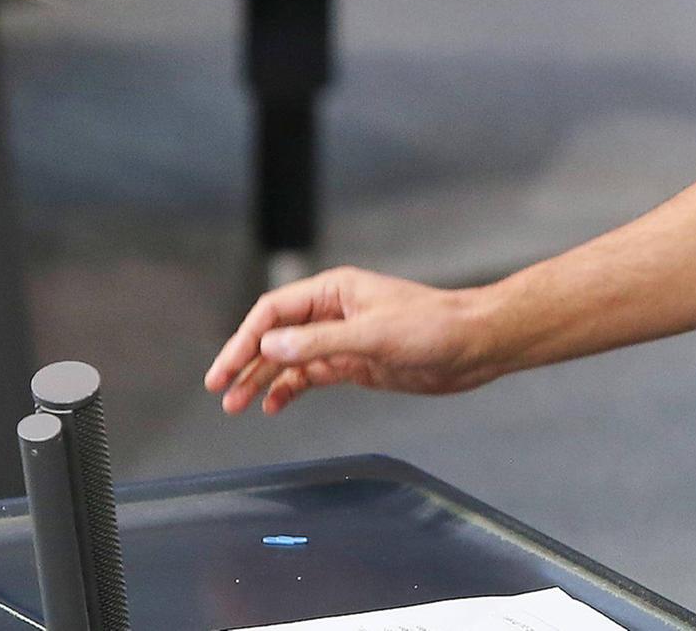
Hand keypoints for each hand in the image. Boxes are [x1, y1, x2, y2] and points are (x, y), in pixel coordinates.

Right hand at [203, 266, 503, 413]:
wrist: (474, 345)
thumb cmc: (433, 326)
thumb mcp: (373, 335)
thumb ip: (320, 342)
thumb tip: (271, 345)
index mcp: (334, 290)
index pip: (273, 312)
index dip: (244, 340)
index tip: (225, 369)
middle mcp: (333, 312)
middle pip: (275, 335)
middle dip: (245, 363)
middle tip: (221, 392)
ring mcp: (343, 339)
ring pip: (289, 358)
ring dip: (263, 380)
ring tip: (237, 406)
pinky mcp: (356, 363)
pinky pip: (311, 375)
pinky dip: (289, 390)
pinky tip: (273, 405)